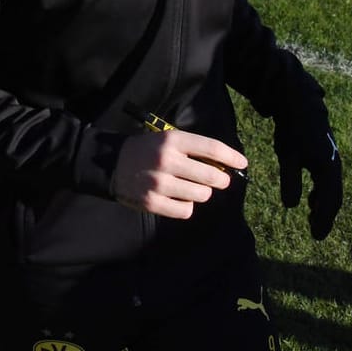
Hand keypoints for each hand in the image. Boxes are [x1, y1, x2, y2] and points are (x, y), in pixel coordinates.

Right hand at [111, 130, 244, 218]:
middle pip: (212, 176)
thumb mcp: (166, 140)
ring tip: (190, 188)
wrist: (109, 162)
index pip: (212, 148)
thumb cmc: (146, 150)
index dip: (232, 157)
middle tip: (217, 180)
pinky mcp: (152, 202)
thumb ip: (193, 150)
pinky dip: (186, 206)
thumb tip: (225, 167)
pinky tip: (177, 198)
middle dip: (220, 180)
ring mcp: (159, 183)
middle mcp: (166, 161)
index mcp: (172, 140)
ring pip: (202, 195)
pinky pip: (185, 210)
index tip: (242, 164)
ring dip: (201, 193)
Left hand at [274, 115, 341, 239]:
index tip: (317, 236)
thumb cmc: (292, 130)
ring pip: (331, 188)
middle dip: (325, 216)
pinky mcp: (325, 154)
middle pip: (333, 197)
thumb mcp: (288, 156)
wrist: (299, 103)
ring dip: (323, 204)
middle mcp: (335, 166)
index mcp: (328, 169)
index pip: (330, 202)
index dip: (324, 220)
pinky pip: (327, 180)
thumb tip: (291, 207)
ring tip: (313, 218)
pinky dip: (321, 192)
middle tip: (316, 233)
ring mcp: (332, 159)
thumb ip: (290, 181)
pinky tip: (311, 199)